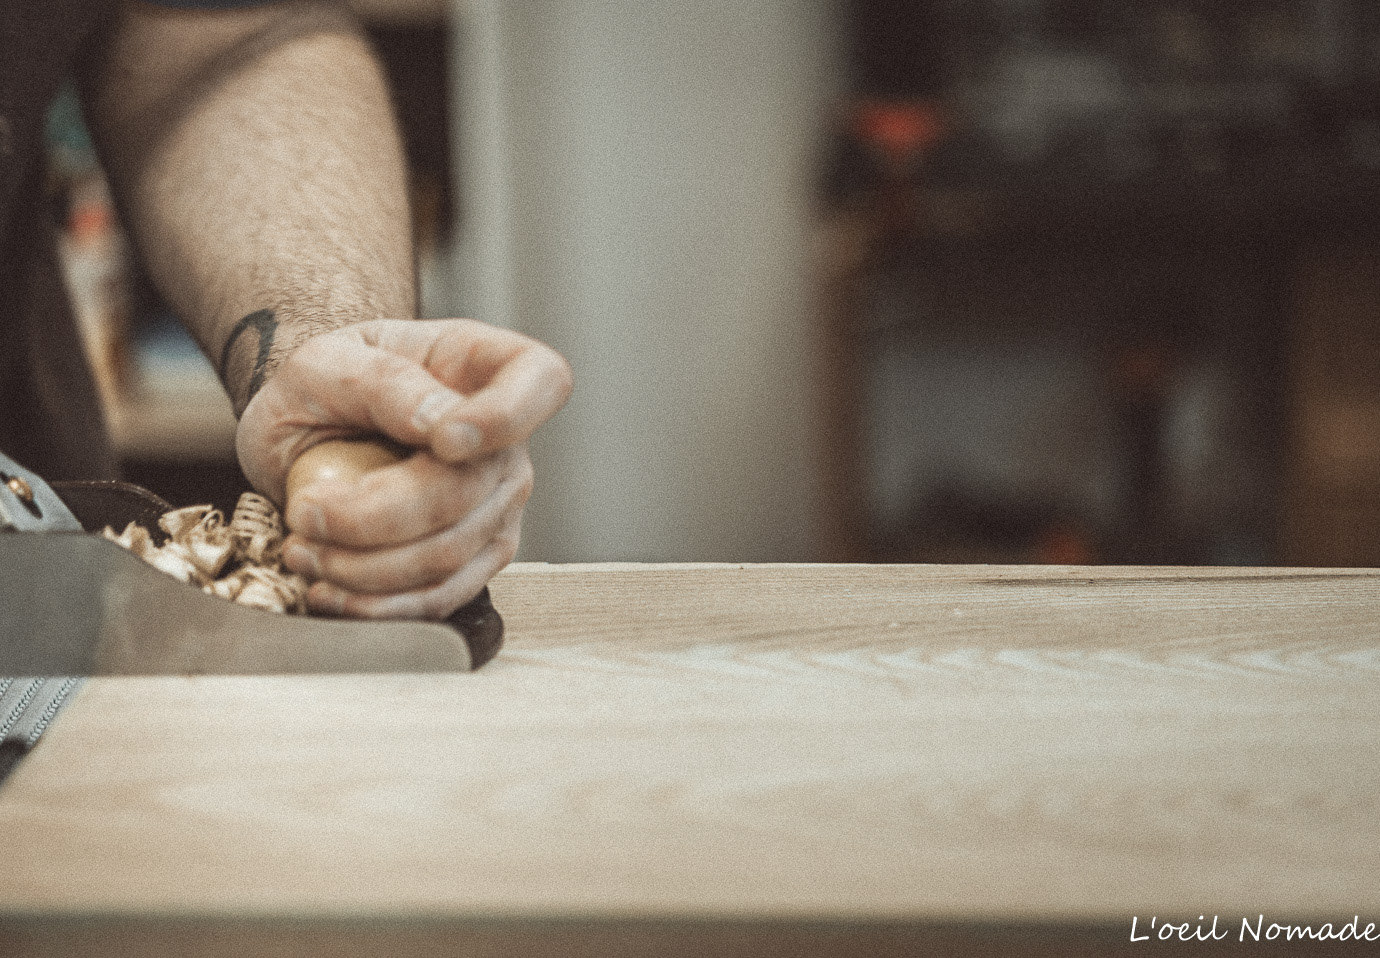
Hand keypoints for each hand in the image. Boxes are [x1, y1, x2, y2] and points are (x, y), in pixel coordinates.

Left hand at [235, 319, 572, 618]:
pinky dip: (375, 604)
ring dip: (360, 567)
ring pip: (447, 555)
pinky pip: (438, 596)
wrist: (304, 435)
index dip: (504, 417)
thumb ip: (385, 383)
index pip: (541, 381)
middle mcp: (506, 441)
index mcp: (483, 365)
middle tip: (304, 512)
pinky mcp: (473, 559)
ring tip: (302, 549)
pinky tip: (328, 589)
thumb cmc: (321, 386)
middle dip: (372, 517)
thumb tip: (441, 424)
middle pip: (467, 492)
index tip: (443, 441)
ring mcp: (498, 504)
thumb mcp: (325, 363)